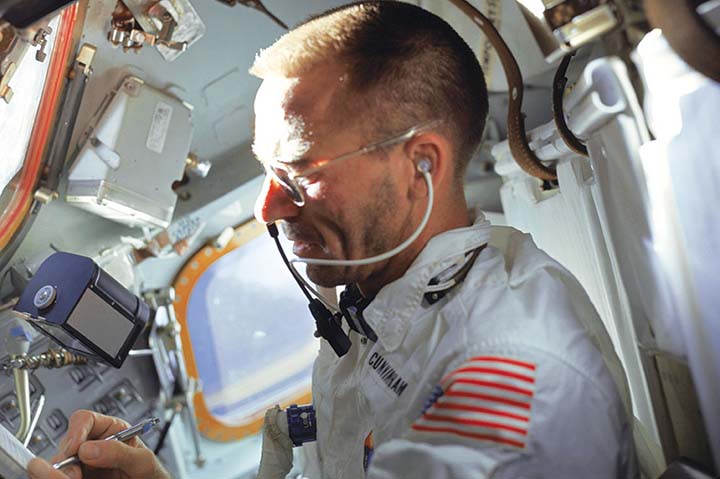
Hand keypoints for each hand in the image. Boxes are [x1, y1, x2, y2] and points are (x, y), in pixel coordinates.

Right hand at [27, 410, 170, 478]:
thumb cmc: (150, 473)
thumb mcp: (142, 460)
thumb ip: (120, 452)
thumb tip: (89, 448)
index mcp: (110, 431)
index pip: (85, 419)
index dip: (77, 431)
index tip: (77, 447)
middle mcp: (92, 445)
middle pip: (67, 442)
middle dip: (67, 456)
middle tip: (75, 472)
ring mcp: (83, 463)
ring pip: (60, 462)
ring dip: (64, 471)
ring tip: (76, 478)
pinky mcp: (78, 477)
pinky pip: (62, 475)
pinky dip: (64, 478)